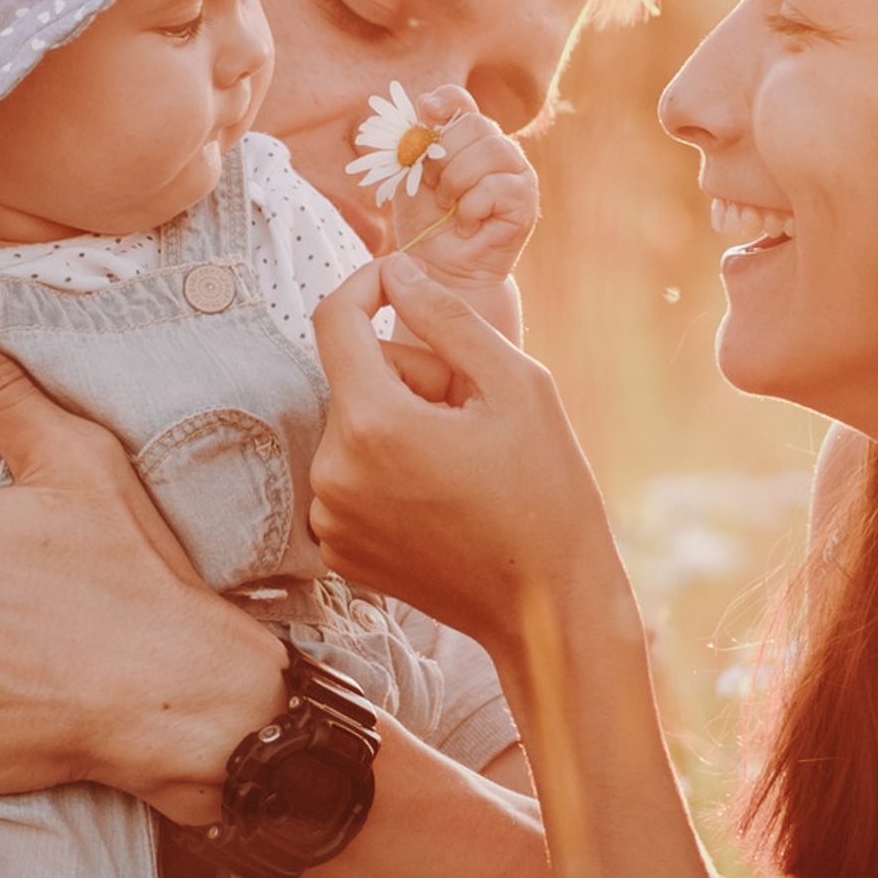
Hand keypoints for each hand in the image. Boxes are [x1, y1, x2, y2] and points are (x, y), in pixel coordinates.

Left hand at [307, 257, 623, 657]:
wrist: (547, 605)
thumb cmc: (546, 491)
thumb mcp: (516, 383)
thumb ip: (447, 317)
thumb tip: (396, 271)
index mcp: (372, 423)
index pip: (335, 319)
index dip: (368, 285)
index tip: (402, 280)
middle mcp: (333, 471)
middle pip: (355, 377)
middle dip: (410, 375)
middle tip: (474, 410)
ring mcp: (330, 517)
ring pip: (355, 426)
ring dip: (400, 423)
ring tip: (462, 459)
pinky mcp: (337, 548)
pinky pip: (352, 474)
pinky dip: (389, 470)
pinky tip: (442, 496)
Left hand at [384, 87, 537, 292]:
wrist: (438, 270)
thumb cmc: (424, 223)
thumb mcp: (408, 177)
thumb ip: (413, 142)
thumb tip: (422, 107)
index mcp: (466, 138)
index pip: (460, 100)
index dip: (444, 100)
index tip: (425, 112)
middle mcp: (495, 149)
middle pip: (475, 123)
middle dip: (443, 156)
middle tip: (432, 187)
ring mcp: (516, 173)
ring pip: (491, 150)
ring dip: (456, 181)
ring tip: (448, 207)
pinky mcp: (526, 201)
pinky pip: (497, 186)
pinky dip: (471, 207)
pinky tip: (466, 224)